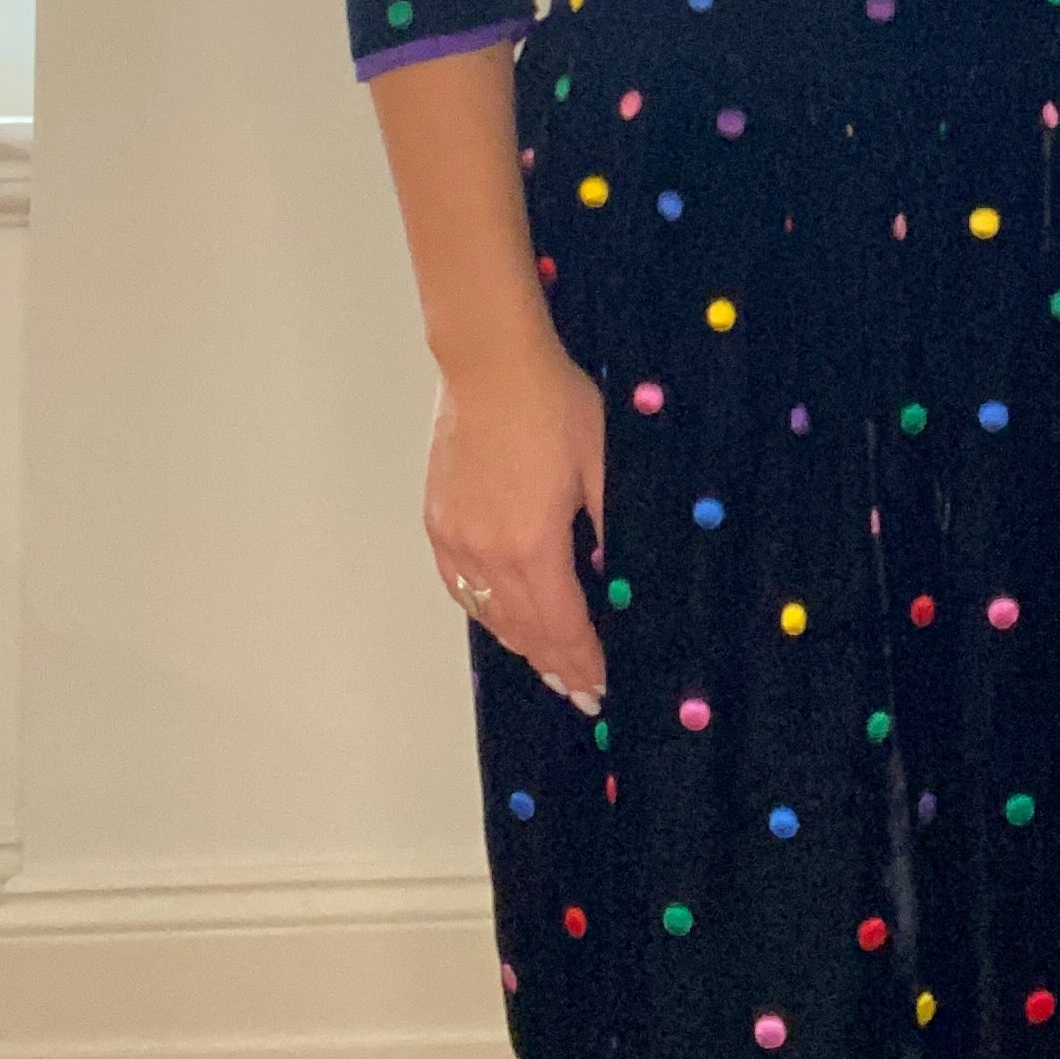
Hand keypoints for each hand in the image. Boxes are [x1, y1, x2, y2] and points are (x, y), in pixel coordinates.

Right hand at [423, 338, 608, 714]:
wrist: (490, 365)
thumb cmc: (556, 407)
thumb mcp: (603, 464)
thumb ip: (613, 526)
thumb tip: (622, 579)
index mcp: (531, 546)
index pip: (561, 627)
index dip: (583, 662)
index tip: (601, 688)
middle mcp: (485, 555)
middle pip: (523, 631)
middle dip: (556, 665)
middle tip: (581, 693)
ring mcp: (454, 540)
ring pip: (489, 615)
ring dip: (521, 645)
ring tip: (548, 666)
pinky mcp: (437, 522)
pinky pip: (461, 588)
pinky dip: (486, 614)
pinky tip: (502, 619)